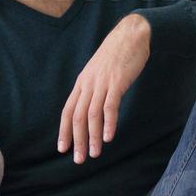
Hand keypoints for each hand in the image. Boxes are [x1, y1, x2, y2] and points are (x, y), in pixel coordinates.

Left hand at [58, 13, 149, 163]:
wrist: (131, 35)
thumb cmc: (117, 56)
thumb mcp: (99, 73)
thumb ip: (94, 89)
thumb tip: (91, 108)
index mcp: (82, 83)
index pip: (68, 111)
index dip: (64, 131)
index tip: (63, 149)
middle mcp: (88, 85)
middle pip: (77, 117)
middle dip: (77, 140)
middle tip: (79, 159)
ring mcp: (101, 83)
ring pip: (92, 115)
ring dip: (92, 137)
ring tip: (95, 154)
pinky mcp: (117, 82)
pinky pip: (109, 106)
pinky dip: (108, 123)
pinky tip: (107, 137)